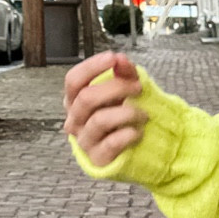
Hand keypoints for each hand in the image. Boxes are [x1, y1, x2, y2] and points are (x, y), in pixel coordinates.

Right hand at [62, 51, 144, 166]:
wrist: (137, 150)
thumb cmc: (124, 117)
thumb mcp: (126, 91)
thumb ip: (123, 73)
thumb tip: (121, 59)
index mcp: (75, 100)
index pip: (73, 80)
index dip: (91, 67)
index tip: (113, 58)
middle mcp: (74, 120)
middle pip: (86, 98)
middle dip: (116, 88)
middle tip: (138, 87)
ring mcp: (84, 140)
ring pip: (99, 120)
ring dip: (127, 113)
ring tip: (145, 114)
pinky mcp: (98, 159)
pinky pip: (111, 143)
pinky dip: (129, 134)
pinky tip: (139, 132)